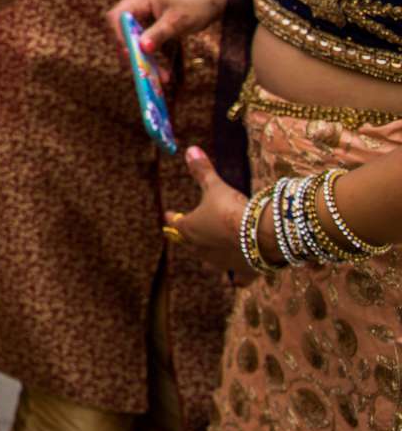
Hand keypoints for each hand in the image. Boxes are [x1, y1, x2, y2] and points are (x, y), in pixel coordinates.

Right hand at [108, 0, 231, 79]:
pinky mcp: (148, 26)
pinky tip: (162, 72)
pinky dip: (151, 58)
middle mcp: (135, 6)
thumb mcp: (178, 21)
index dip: (119, 35)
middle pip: (121, 31)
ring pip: (132, 41)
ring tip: (156, 77)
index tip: (129, 53)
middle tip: (140, 70)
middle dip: (130, 52)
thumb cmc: (196, 5)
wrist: (212, 1)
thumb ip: (159, 34)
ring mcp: (141, 16)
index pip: (117, 17)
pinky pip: (143, 44)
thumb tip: (142, 48)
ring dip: (141, 58)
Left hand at [164, 147, 250, 272]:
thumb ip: (202, 171)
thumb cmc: (232, 210)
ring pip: (211, 260)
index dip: (172, 218)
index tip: (169, 216)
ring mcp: (222, 264)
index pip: (175, 223)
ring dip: (212, 253)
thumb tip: (190, 149)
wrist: (261, 236)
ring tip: (214, 249)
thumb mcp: (216, 188)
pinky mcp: (243, 273)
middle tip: (189, 232)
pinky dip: (237, 278)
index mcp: (190, 230)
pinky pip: (237, 279)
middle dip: (191, 236)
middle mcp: (201, 250)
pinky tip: (237, 280)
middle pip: (191, 242)